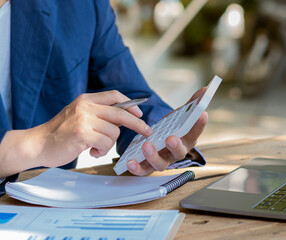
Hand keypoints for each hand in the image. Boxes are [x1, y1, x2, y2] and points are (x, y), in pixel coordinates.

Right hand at [0, 90, 152, 176]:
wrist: (38, 144)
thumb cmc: (61, 133)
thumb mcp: (80, 115)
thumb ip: (99, 113)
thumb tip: (127, 115)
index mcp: (86, 100)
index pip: (115, 96)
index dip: (131, 104)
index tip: (140, 113)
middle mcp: (85, 106)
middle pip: (121, 113)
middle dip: (138, 124)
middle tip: (147, 131)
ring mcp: (83, 119)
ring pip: (114, 132)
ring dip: (108, 143)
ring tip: (95, 146)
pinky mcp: (82, 134)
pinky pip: (106, 143)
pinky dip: (102, 150)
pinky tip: (92, 151)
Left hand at [126, 87, 207, 175]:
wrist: (158, 142)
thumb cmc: (172, 128)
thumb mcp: (181, 115)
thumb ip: (193, 102)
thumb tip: (205, 89)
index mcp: (186, 140)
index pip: (195, 133)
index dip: (200, 125)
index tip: (202, 114)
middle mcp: (175, 153)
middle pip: (179, 153)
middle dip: (175, 146)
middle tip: (171, 138)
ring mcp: (162, 161)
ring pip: (160, 164)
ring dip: (153, 156)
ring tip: (146, 145)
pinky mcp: (147, 166)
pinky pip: (143, 170)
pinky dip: (137, 169)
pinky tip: (131, 162)